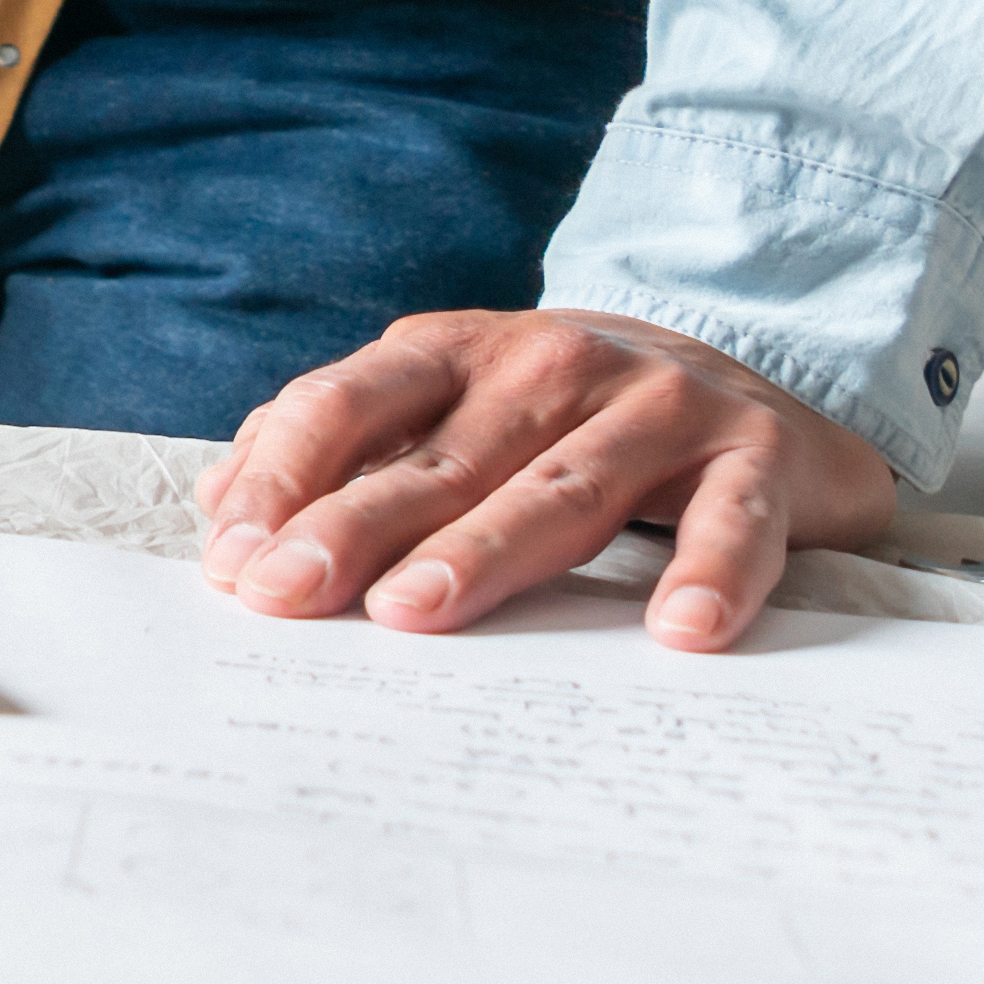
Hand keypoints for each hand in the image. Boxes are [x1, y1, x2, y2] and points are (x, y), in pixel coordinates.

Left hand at [195, 308, 893, 657]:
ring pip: (561, 489)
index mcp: (462, 353)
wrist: (764, 394)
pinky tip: (678, 631)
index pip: (350, 404)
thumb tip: (219, 500)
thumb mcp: (455, 411)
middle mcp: (557, 363)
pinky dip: (710, 572)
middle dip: (352, 528)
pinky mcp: (756, 457)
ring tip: (415, 610)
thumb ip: (347, 447)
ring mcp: (660, 405)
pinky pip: (731, 521)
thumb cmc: (573, 421)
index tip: (232, 559)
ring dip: (485, 550)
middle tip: (286, 596)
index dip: (284, 476)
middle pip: (439, 459)